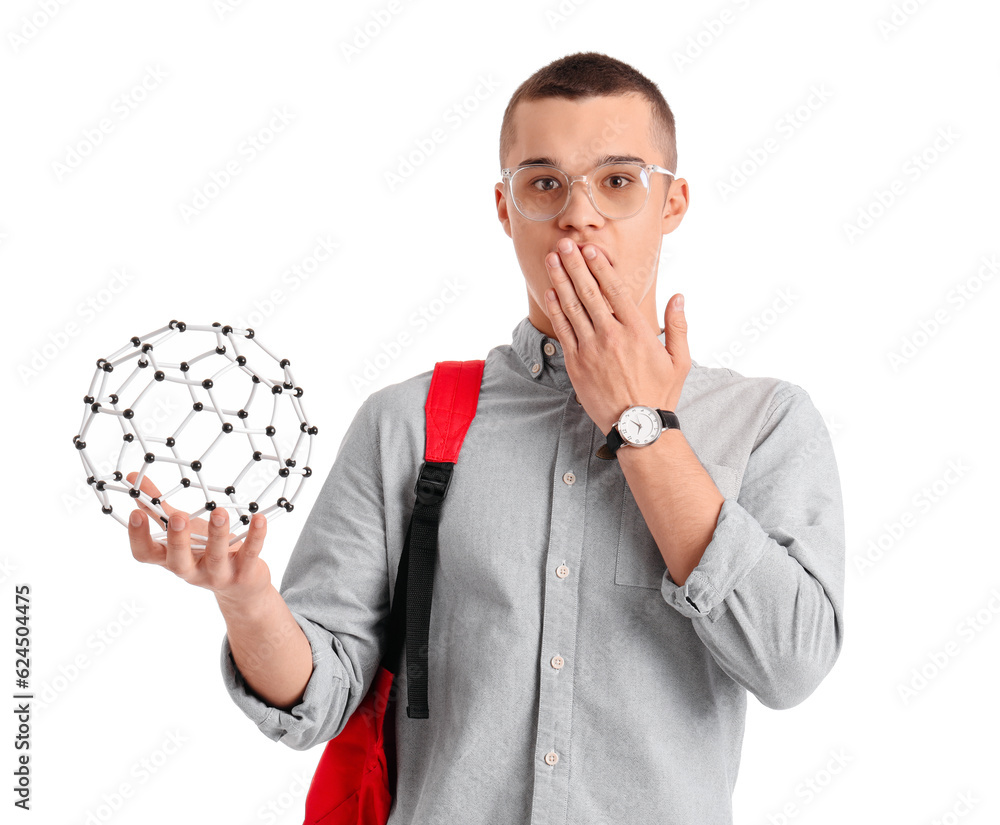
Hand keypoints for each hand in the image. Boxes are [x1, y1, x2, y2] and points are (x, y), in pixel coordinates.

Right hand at [125, 472, 271, 605]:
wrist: (241, 587)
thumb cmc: (204, 552)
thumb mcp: (181, 531)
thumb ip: (159, 507)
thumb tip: (134, 478)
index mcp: (170, 559)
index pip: (145, 554)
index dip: (138, 537)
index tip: (135, 513)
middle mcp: (191, 570)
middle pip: (178, 561)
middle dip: (177, 540)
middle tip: (178, 518)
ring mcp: (218, 575)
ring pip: (216, 556)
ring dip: (217, 534)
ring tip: (219, 512)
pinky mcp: (244, 573)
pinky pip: (250, 553)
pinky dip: (255, 536)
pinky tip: (258, 519)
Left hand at [541, 238, 690, 434]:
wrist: (637, 426)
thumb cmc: (660, 393)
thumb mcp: (680, 360)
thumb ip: (678, 327)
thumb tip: (679, 297)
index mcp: (637, 331)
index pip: (615, 290)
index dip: (601, 267)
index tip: (591, 250)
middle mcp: (611, 335)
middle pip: (589, 292)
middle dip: (575, 265)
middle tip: (565, 244)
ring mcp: (591, 349)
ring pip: (572, 307)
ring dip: (561, 281)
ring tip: (552, 260)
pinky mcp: (576, 364)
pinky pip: (563, 331)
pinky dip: (556, 310)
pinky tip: (550, 293)